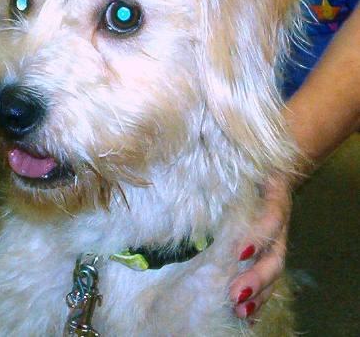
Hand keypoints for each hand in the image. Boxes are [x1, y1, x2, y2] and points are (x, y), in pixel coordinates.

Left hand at [229, 178, 292, 319]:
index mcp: (275, 200)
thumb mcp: (241, 168)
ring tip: (240, 311)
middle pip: (275, 256)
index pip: (272, 219)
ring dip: (258, 294)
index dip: (258, 237)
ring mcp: (277, 243)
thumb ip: (227, 170)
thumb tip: (201, 166)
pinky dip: (259, 298)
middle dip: (256, 277)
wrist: (269, 174)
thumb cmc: (249, 171)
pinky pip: (269, 281)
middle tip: (235, 293)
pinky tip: (245, 314)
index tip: (239, 253)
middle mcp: (279, 226)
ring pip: (274, 274)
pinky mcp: (269, 255)